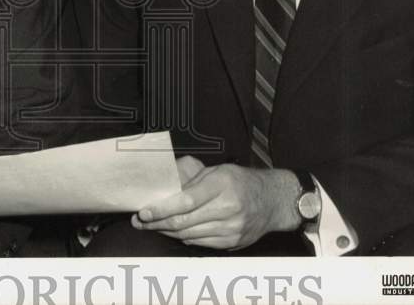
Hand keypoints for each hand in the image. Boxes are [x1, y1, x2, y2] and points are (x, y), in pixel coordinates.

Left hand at [132, 158, 300, 250]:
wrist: (273, 201)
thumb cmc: (241, 181)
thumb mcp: (218, 170)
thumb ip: (192, 180)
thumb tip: (164, 190)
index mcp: (222, 184)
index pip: (186, 200)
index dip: (162, 209)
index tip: (144, 212)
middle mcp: (228, 208)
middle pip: (184, 221)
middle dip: (158, 222)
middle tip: (140, 221)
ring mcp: (232, 229)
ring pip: (189, 235)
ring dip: (167, 232)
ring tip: (152, 226)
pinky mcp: (232, 243)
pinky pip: (200, 243)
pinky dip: (184, 238)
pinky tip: (175, 232)